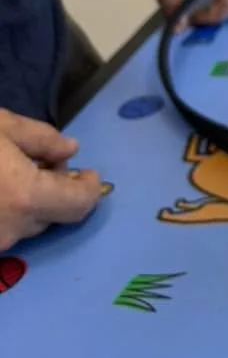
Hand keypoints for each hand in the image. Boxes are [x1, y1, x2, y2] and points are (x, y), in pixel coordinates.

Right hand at [0, 111, 101, 252]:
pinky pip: (1, 230)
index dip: (89, 188)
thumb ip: (43, 139)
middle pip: (52, 215)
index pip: (79, 205)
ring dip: (28, 203)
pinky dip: (5, 213)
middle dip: (55, 190)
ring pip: (24, 224)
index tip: (87, 171)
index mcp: (25, 198)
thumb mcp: (3, 127)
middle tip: (39, 163)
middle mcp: (10, 231)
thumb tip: (70, 151)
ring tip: (9, 174)